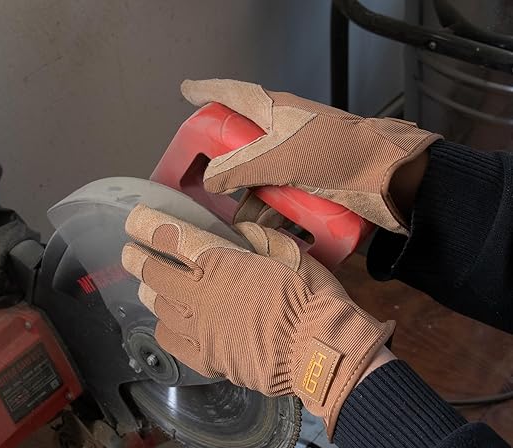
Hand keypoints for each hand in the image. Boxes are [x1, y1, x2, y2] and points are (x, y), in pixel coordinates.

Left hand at [122, 204, 394, 437]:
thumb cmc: (309, 296)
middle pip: (153, 272)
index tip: (134, 219)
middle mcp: (200, 294)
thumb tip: (237, 234)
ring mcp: (199, 329)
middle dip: (136, 258)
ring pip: (158, 306)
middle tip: (129, 253)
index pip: (170, 237)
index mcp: (220, 262)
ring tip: (147, 285)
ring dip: (149, 290)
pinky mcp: (206, 359)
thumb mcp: (288, 252)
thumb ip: (257, 238)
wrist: (318, 351)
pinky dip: (164, 327)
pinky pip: (171, 341)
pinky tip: (167, 323)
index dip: (146, 225)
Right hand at [181, 78, 441, 233]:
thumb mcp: (280, 157)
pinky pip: (283, 194)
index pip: (233, 93)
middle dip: (226, 166)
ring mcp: (299, 157)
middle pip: (244, 143)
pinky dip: (273, 212)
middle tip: (208, 184)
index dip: (207, 91)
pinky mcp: (313, 180)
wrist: (388, 178)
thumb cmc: (335, 155)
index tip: (186, 92)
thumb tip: (211, 181)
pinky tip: (265, 230)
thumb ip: (239, 167)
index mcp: (276, 110)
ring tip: (239, 222)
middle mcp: (285, 130)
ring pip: (262, 175)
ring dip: (250, 200)